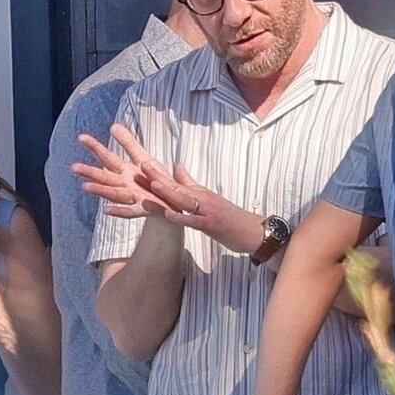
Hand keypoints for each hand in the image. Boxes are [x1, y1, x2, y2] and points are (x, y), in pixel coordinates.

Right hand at [72, 126, 171, 218]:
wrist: (172, 201)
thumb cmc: (155, 180)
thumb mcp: (143, 158)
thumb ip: (128, 144)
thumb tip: (113, 126)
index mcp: (124, 171)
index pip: (107, 158)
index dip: (95, 147)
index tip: (81, 137)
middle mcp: (125, 185)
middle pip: (105, 177)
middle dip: (90, 172)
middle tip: (74, 167)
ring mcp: (133, 198)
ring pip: (114, 193)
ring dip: (100, 190)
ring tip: (85, 186)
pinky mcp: (144, 209)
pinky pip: (130, 211)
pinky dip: (119, 211)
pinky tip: (106, 210)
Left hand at [144, 160, 265, 253]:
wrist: (252, 232)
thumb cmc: (229, 217)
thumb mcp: (208, 198)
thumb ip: (190, 183)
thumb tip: (176, 166)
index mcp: (199, 192)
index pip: (175, 181)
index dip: (159, 173)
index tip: (142, 163)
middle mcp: (202, 198)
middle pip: (177, 186)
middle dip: (159, 176)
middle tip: (142, 165)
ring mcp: (207, 211)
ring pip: (184, 200)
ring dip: (169, 192)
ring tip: (153, 184)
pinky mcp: (211, 225)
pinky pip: (193, 220)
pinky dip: (181, 216)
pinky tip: (169, 213)